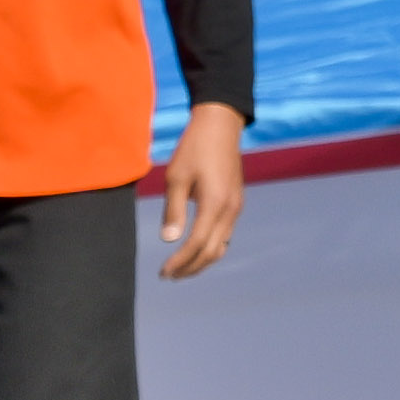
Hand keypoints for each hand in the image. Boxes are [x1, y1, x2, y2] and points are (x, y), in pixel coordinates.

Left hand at [157, 104, 246, 280]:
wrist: (220, 124)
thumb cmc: (194, 147)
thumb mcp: (176, 177)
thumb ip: (173, 210)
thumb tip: (169, 240)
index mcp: (215, 204)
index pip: (196, 244)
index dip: (180, 262)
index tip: (163, 272)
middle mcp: (230, 210)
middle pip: (212, 252)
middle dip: (190, 268)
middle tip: (169, 276)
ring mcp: (236, 207)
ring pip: (221, 246)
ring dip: (201, 260)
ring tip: (180, 268)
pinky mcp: (236, 202)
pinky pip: (225, 234)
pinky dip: (210, 247)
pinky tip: (194, 248)